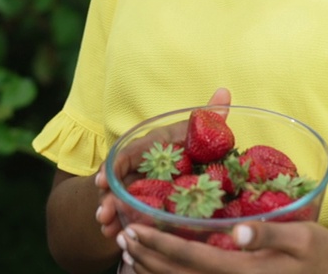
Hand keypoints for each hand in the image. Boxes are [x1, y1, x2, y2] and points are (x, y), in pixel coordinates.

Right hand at [95, 89, 233, 244]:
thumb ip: (211, 118)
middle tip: (103, 214)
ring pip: (118, 197)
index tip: (102, 181)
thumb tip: (225, 91)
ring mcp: (135, 183)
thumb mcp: (199, 133)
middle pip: (118, 179)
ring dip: (110, 213)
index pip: (127, 153)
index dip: (113, 167)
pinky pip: (125, 211)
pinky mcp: (137, 201)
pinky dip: (118, 223)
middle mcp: (140, 163)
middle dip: (108, 197)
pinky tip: (113, 235)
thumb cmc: (190, 143)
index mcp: (152, 144)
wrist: (182, 162)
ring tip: (107, 229)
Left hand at [118, 220, 327, 273]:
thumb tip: (236, 231)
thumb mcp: (304, 236)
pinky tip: (156, 271)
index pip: (190, 256)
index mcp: (244, 271)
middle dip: (146, 257)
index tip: (133, 229)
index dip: (158, 243)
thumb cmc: (322, 256)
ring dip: (151, 272)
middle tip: (121, 236)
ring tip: (129, 253)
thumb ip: (268, 233)